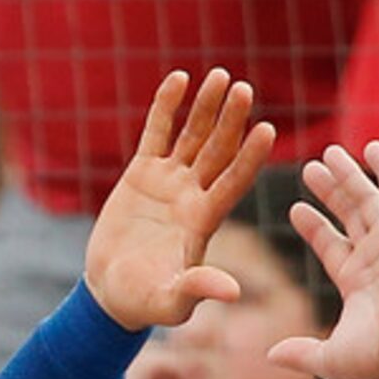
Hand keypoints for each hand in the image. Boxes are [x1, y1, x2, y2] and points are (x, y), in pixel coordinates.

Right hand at [85, 69, 277, 331]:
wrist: (112, 293)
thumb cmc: (144, 302)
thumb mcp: (171, 302)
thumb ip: (198, 289)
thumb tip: (232, 292)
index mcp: (204, 221)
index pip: (233, 182)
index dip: (249, 157)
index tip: (267, 129)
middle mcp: (192, 195)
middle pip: (217, 150)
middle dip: (231, 121)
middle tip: (244, 89)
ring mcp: (168, 181)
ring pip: (192, 136)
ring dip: (206, 107)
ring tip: (221, 76)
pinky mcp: (141, 174)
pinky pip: (156, 133)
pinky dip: (166, 107)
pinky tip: (179, 79)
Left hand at [268, 141, 378, 378]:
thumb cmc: (377, 356)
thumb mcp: (329, 358)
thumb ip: (301, 353)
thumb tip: (270, 356)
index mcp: (356, 281)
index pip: (330, 245)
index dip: (314, 227)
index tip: (296, 208)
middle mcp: (374, 257)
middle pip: (348, 214)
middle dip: (329, 191)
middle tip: (310, 168)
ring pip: (365, 198)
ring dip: (348, 175)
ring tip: (327, 153)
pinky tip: (372, 147)